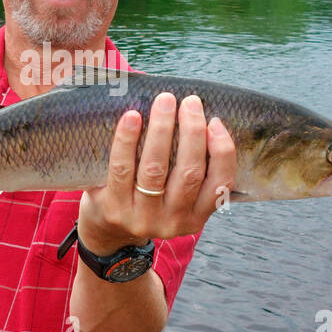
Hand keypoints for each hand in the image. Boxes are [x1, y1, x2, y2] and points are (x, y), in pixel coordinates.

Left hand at [77, 93, 236, 254]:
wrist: (110, 229)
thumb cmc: (150, 199)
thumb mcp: (179, 197)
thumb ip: (194, 169)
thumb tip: (201, 117)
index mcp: (197, 216)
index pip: (221, 183)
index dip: (222, 150)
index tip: (215, 121)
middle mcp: (174, 221)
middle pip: (189, 172)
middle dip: (192, 131)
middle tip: (190, 102)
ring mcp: (143, 218)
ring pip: (155, 169)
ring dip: (162, 130)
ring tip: (164, 101)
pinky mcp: (115, 209)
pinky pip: (122, 168)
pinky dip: (127, 139)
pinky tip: (132, 117)